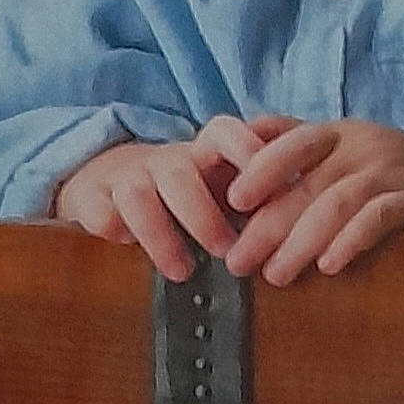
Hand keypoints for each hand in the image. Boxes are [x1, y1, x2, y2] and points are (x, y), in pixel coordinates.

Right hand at [53, 115, 276, 281]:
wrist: (106, 179)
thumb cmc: (182, 192)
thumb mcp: (218, 187)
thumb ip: (258, 199)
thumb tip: (312, 225)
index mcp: (200, 154)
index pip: (223, 133)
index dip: (245, 149)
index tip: (268, 182)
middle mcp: (163, 161)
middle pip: (180, 173)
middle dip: (202, 214)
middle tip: (226, 252)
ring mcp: (124, 177)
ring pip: (137, 194)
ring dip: (159, 234)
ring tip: (181, 271)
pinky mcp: (90, 197)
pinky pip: (98, 209)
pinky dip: (110, 227)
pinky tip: (123, 246)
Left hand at [222, 120, 403, 285]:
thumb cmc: (385, 167)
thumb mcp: (341, 145)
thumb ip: (291, 141)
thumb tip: (233, 144)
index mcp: (336, 133)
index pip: (292, 141)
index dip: (261, 167)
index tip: (231, 199)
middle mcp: (361, 146)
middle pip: (308, 183)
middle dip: (268, 225)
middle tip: (238, 261)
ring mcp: (391, 172)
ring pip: (339, 203)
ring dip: (302, 241)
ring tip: (276, 275)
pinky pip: (381, 218)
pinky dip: (353, 240)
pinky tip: (330, 265)